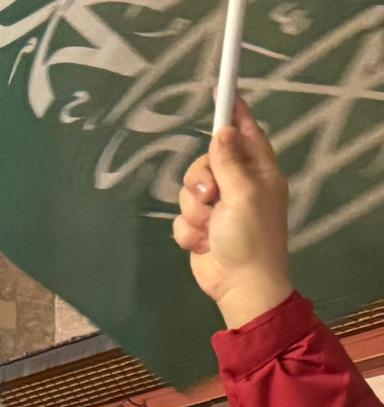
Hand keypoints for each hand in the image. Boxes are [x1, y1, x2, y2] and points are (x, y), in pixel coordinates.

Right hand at [172, 97, 292, 327]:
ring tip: (208, 227)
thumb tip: (224, 130)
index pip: (245, 133)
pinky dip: (187, 231)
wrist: (239, 285)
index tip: (221, 90)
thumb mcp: (243, 193)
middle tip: (210, 195)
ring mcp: (218, 207)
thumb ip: (229, 161)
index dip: (232, 114)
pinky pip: (179, 217)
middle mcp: (238, 185)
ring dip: (192, 210)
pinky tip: (202, 243)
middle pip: (205, 161)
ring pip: (187, 190)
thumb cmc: (250, 237)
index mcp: (258, 172)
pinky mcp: (200, 227)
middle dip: (199, 179)